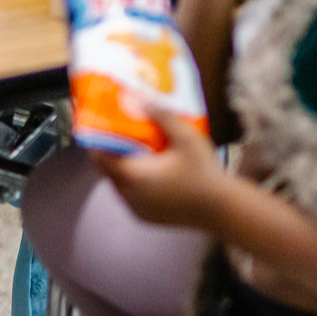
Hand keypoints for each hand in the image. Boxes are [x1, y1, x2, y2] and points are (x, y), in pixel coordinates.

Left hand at [89, 110, 229, 229]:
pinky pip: (130, 197)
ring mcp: (136, 209)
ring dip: (122, 168)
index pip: (99, 158)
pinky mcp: (146, 218)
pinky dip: (133, 183)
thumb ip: (161, 116)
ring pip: (118, 185)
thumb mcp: (185, 137)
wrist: (221, 209)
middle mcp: (128, 195)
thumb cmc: (203, 172)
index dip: (95, 141)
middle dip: (109, 152)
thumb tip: (138, 98)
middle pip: (107, 170)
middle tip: (119, 134)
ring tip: (134, 150)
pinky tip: (149, 171)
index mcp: (132, 175)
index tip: (98, 125)